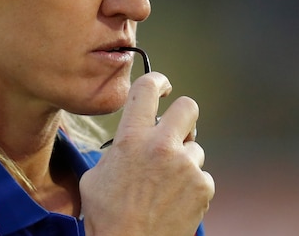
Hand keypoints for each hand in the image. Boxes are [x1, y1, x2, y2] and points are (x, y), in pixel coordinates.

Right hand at [79, 71, 214, 235]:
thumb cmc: (107, 218)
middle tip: (175, 131)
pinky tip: (175, 200)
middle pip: (188, 107)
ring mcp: (186, 166)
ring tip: (166, 185)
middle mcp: (162, 146)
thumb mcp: (95, 177)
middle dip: (183, 116)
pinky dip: (192, 186)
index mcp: (131, 139)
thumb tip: (127, 143)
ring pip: (195, 148)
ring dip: (184, 161)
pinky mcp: (203, 186)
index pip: (146, 89)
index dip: (157, 81)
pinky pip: (202, 175)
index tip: (162, 86)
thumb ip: (116, 151)